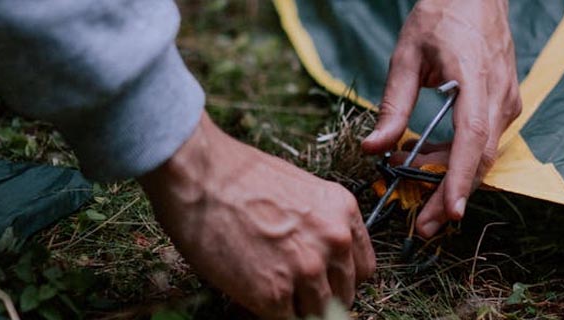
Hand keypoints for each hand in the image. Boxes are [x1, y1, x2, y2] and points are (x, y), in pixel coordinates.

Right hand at [138, 116, 375, 318]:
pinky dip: (272, 314)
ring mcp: (306, 271)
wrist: (200, 175)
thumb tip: (319, 258)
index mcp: (343, 213)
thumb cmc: (238, 177)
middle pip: (345, 294)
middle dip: (321, 296)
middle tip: (295, 291)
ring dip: (297, 308)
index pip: (364, 268)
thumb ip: (319, 226)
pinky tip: (254, 296)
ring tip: (271, 291)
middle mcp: (333, 242)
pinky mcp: (273, 295)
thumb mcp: (300, 192)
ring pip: (318, 313)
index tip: (327, 282)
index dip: (342, 279)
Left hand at [362, 0, 521, 237]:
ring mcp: (507, 101)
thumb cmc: (441, 16)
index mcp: (475, 78)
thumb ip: (392, 104)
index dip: (460, 178)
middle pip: (480, 159)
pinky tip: (428, 163)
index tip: (450, 212)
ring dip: (452, 180)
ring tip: (417, 199)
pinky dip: (457, 159)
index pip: (472, 136)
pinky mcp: (505, 104)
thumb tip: (374, 149)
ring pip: (482, 155)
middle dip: (452, 197)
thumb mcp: (406, 55)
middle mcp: (499, 94)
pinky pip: (483, 142)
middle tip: (423, 227)